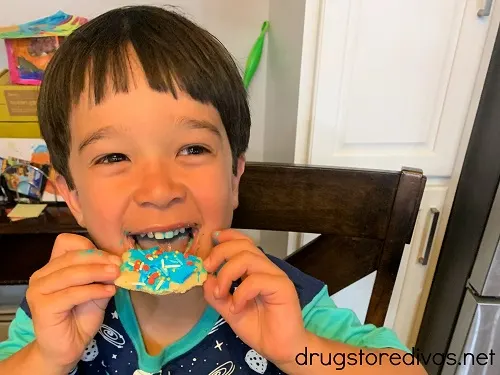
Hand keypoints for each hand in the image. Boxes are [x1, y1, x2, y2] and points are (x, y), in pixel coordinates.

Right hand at [25, 233, 120, 371]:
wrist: (68, 347)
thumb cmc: (81, 317)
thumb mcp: (96, 290)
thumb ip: (102, 275)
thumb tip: (119, 261)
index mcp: (52, 266)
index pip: (66, 242)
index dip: (91, 247)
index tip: (113, 256)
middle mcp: (41, 275)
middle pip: (72, 256)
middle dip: (99, 259)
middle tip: (119, 265)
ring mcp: (39, 290)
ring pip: (72, 273)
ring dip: (97, 273)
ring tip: (116, 276)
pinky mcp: (42, 307)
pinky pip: (72, 293)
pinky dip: (94, 290)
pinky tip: (109, 292)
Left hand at [203, 229, 307, 367]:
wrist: (281, 349)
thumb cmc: (260, 329)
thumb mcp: (230, 311)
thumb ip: (217, 295)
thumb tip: (205, 278)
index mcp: (255, 270)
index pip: (243, 242)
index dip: (228, 237)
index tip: (212, 240)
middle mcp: (266, 268)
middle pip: (243, 245)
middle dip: (220, 253)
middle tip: (207, 269)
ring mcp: (275, 276)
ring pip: (247, 258)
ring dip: (227, 274)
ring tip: (220, 294)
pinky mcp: (282, 287)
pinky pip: (256, 280)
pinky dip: (240, 293)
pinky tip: (237, 307)